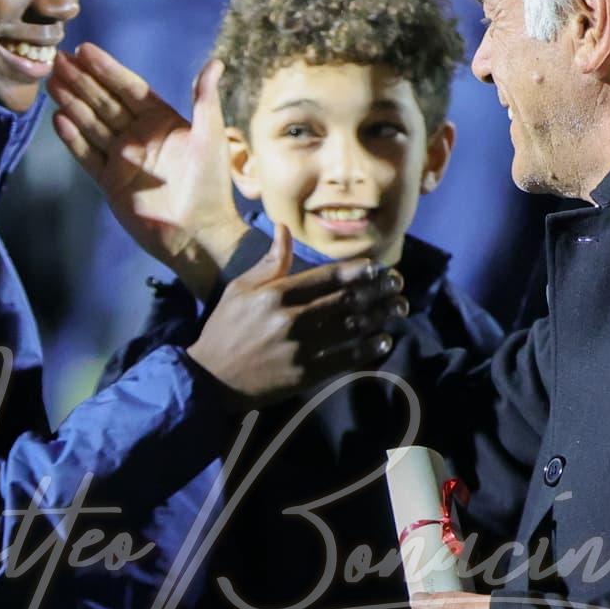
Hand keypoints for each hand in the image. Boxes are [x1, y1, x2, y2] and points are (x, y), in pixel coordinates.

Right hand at [48, 44, 244, 295]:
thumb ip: (205, 100)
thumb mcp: (210, 136)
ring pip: (91, 124)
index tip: (85, 50)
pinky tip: (58, 119)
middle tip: (57, 59)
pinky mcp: (110, 181)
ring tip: (51, 81)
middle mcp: (138, 135)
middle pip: (104, 102)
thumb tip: (214, 62)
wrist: (197, 233)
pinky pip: (87, 155)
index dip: (107, 69)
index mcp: (161, 120)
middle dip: (81, 80)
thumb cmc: (210, 184)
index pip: (129, 87)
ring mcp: (122, 158)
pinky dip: (73, 139)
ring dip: (72, 102)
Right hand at [185, 221, 404, 405]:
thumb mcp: (240, 289)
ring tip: (399, 308)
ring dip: (379, 316)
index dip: (356, 272)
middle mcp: (290, 318)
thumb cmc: (225, 330)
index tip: (376, 268)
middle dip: (376, 291)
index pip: (325, 277)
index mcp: (275, 294)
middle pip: (344, 300)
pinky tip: (384, 340)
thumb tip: (283, 228)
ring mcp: (298, 348)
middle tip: (398, 284)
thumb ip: (269, 262)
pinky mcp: (303, 374)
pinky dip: (367, 349)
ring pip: (349, 328)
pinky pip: (344, 358)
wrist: (210, 379)